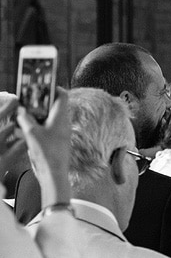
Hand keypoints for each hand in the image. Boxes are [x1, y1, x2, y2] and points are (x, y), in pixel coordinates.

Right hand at [7, 89, 72, 206]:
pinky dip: (38, 123)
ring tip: (24, 110)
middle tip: (28, 96)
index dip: (53, 87)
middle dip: (41, 99)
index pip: (62, 96)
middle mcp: (63, 123)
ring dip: (38, 112)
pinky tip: (26, 125)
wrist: (54, 173)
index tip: (42, 84)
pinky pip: (47, 127)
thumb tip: (20, 109)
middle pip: (54, 105)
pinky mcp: (56, 140)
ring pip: (49, 116)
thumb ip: (24, 117)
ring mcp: (61, 132)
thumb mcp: (30, 131)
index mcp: (61, 117)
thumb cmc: (46, 152)